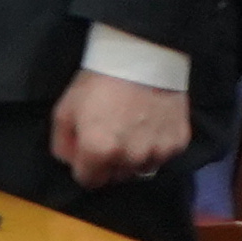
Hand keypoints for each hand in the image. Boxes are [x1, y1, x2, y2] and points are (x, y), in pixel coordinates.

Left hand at [56, 66, 195, 184]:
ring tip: (132, 131)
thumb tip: (71, 162)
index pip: (90, 181)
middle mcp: (130, 159)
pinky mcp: (179, 143)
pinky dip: (156, 146)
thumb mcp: (64, 109)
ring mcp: (158, 152)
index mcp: (99, 152)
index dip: (85, 168)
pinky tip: (150, 125)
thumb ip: (63, 143)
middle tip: (110, 137)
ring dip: (134, 157)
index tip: (88, 154)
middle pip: (116, 176)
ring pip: (141, 169)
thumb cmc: (97, 83)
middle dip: (110, 163)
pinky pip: (164, 155)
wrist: (142, 59)